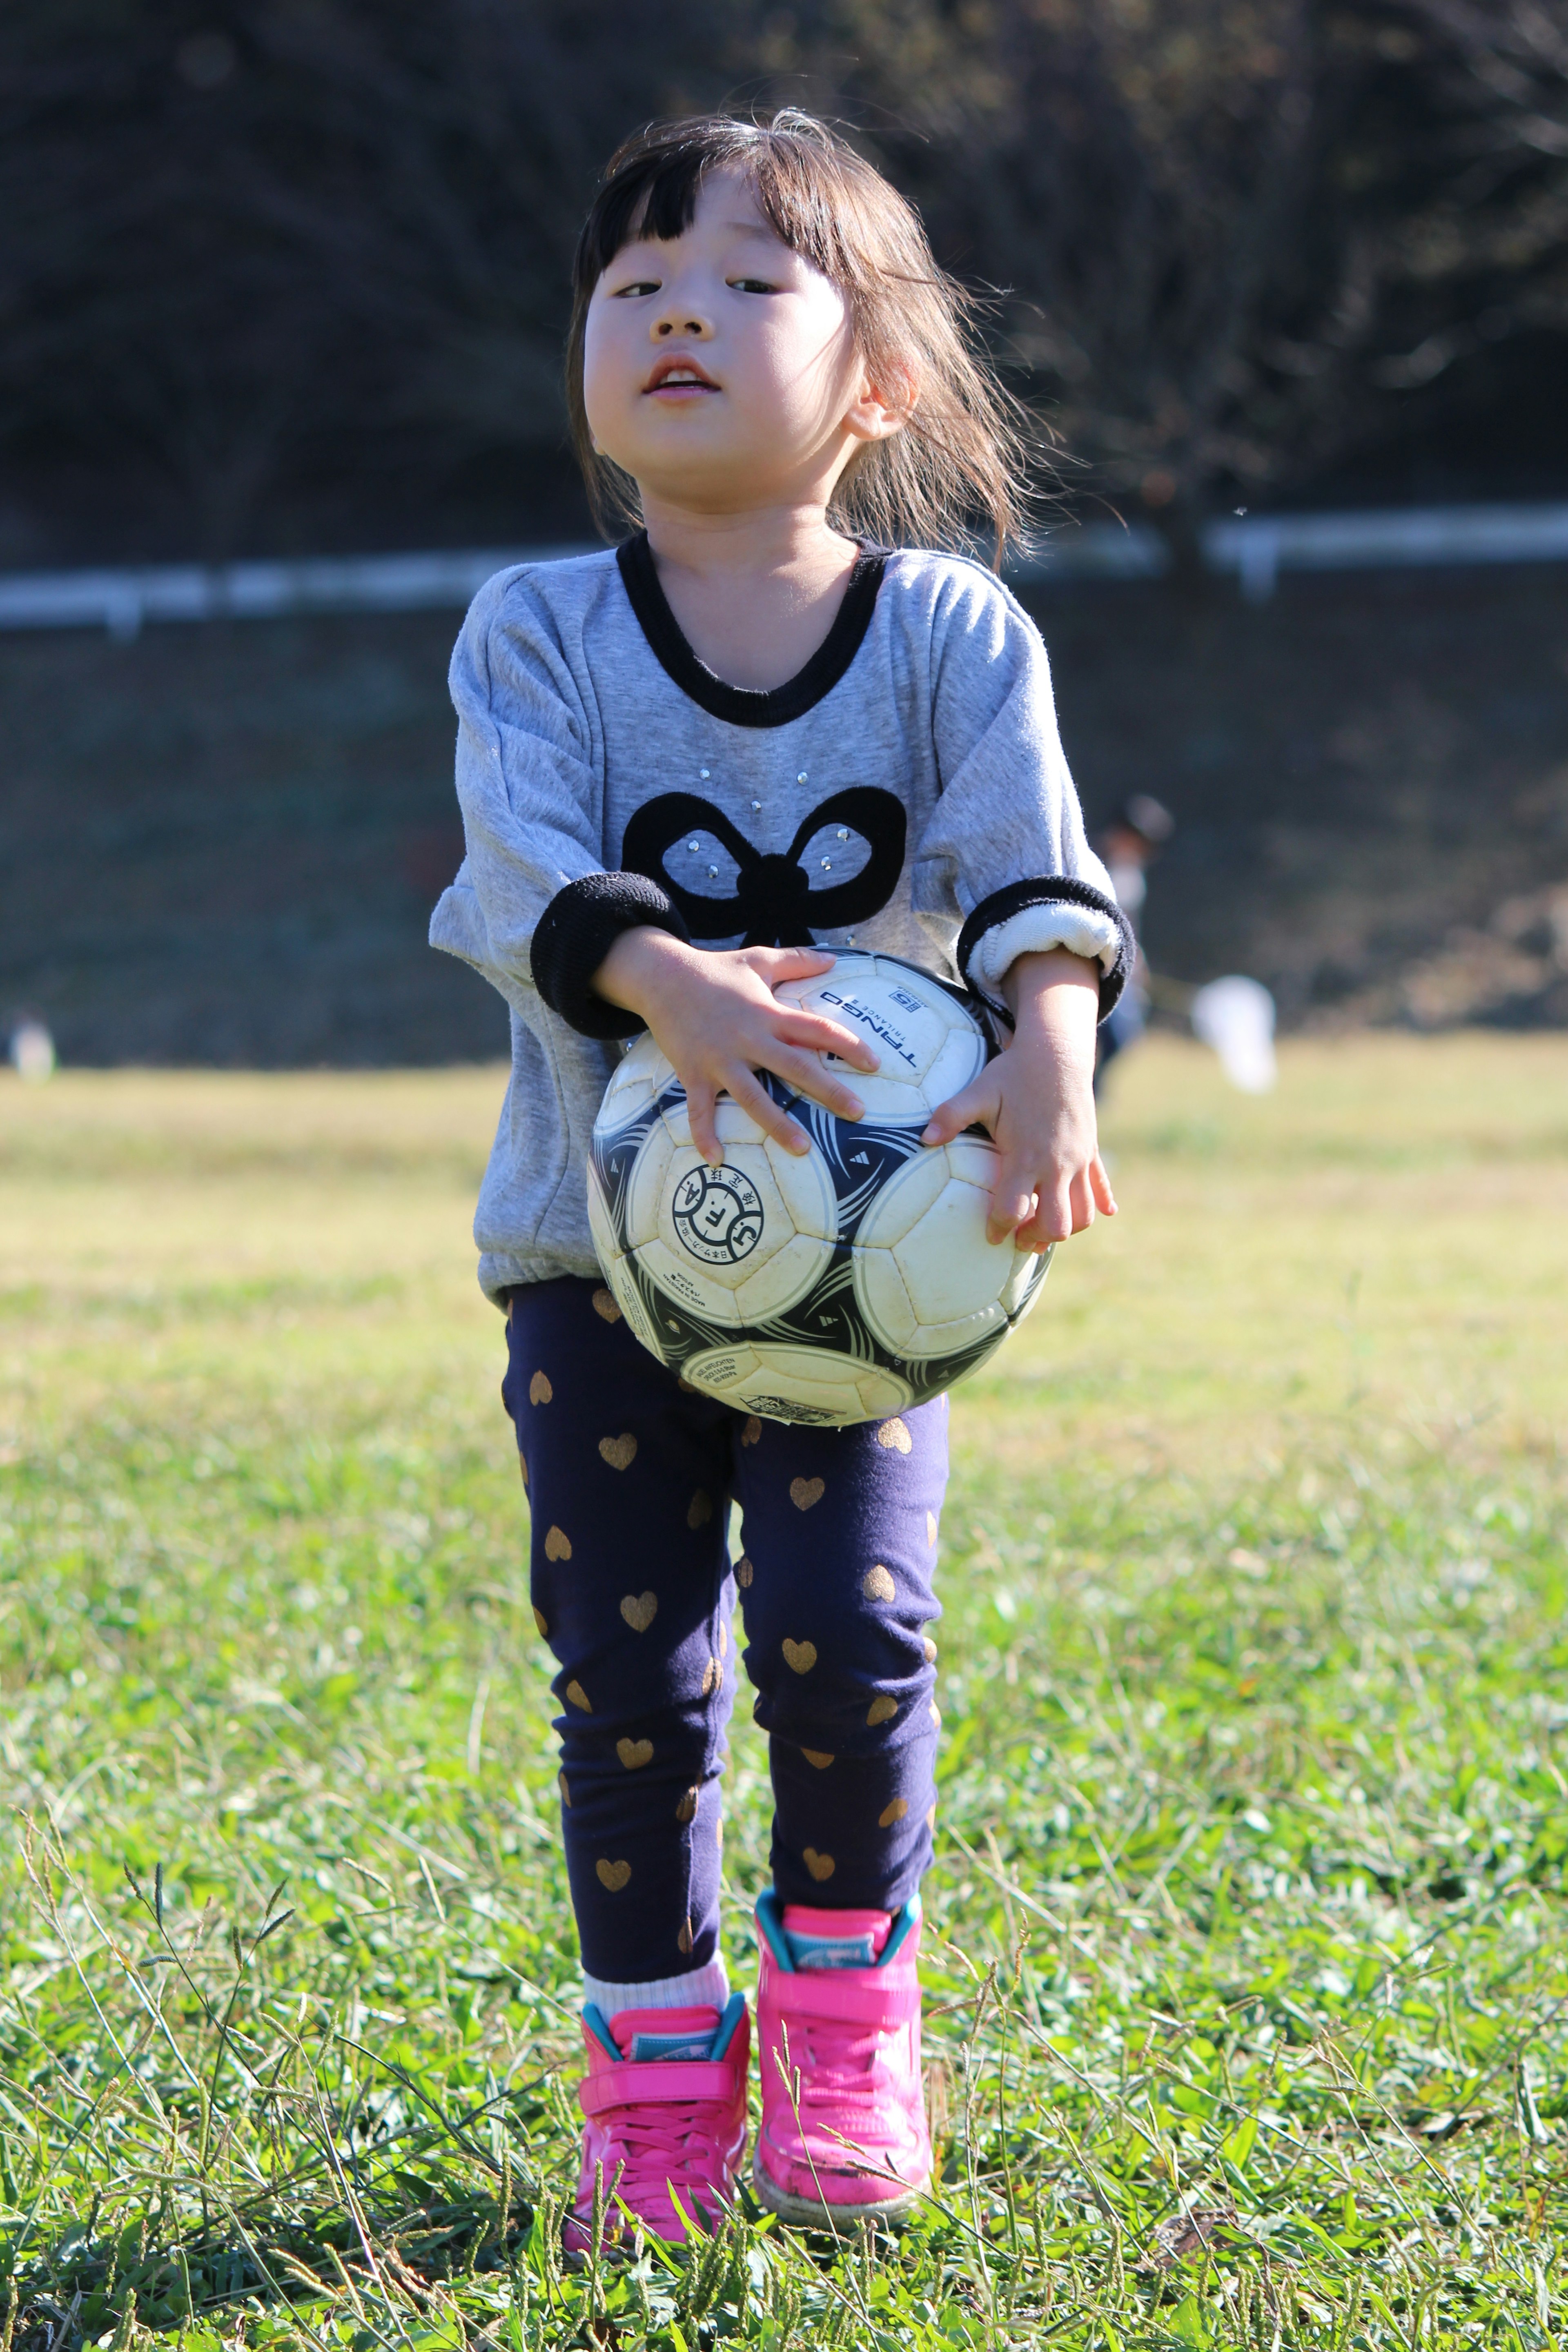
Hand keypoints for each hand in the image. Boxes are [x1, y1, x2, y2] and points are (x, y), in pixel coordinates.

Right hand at [592, 929, 879, 1163]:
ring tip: (803, 1149)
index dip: (847, 1045)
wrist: (661, 976)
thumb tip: (833, 959)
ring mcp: (720, 1059)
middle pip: (795, 1066)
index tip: (874, 1064)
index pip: (816, 1029)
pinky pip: (699, 1110)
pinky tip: (717, 1159)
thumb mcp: (758, 959)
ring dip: (778, 1124)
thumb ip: (797, 960)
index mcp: (768, 1013)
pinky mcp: (694, 1073)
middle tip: (857, 1112)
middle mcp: (748, 1038)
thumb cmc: (714, 969)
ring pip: (753, 1096)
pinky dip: (705, 1135)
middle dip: (828, 1091)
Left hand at [918, 947, 1116, 1248]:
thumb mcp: (979, 1091)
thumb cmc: (1014, 1073)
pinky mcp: (1091, 1150)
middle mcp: (1057, 1164)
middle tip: (1018, 1238)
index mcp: (1027, 1156)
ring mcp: (1079, 1159)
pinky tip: (1106, 1212)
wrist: (1058, 1052)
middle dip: (1036, 1238)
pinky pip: (1102, 1186)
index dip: (1000, 1228)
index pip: (1014, 1209)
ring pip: (1083, 1214)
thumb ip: (950, 1116)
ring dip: (1065, 1227)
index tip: (990, 1236)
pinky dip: (1103, 1202)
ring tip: (1043, 1227)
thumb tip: (923, 1138)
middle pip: (1056, 1224)